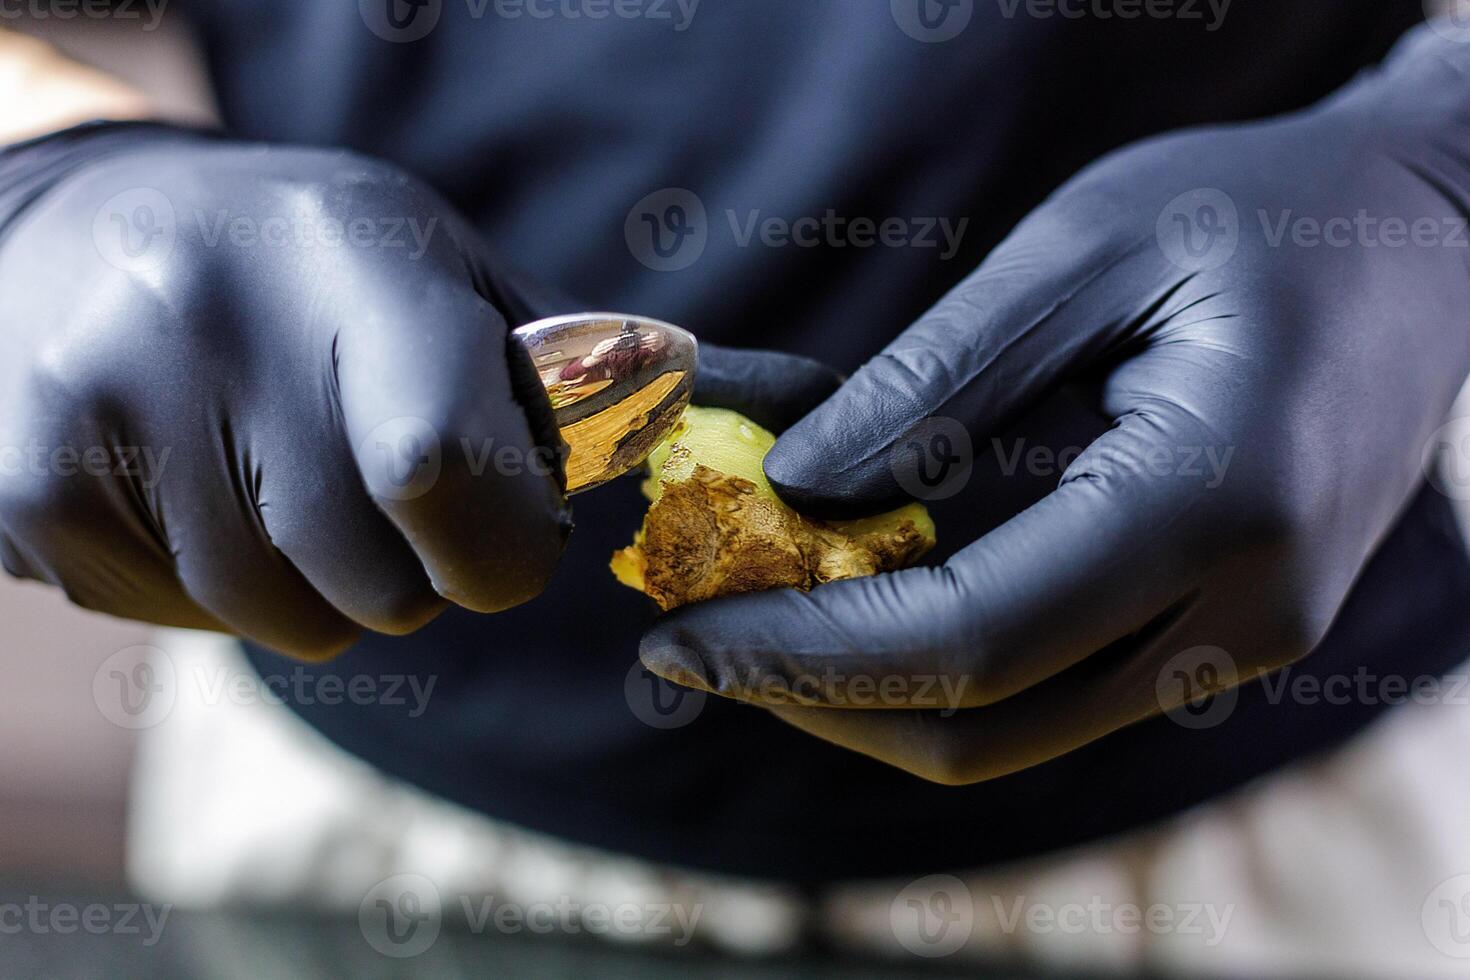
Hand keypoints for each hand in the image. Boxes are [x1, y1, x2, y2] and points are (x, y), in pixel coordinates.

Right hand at [0, 123, 570, 658]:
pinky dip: (230, 589)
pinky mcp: (30, 490)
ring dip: (326, 584)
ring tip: (284, 472)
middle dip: (421, 571)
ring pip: (290, 622)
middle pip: (376, 582)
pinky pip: (195, 623)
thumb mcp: (447, 269)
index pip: (436, 464)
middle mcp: (209, 321)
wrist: (85, 233)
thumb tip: (734, 403)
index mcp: (348, 258)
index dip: (497, 544)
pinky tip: (200, 485)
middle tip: (388, 489)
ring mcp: (100, 407)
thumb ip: (569, 365)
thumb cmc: (318, 268)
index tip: (508, 538)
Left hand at [640, 26, 1469, 782]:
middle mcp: (1244, 608)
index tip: (680, 638)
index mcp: (1214, 500)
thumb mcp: (1085, 250)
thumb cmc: (1254, 212)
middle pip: (983, 724)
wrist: (1424, 237)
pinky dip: (936, 671)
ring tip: (747, 628)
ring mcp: (1245, 637)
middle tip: (689, 646)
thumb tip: (797, 484)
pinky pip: (1052, 691)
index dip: (806, 653)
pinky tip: (852, 611)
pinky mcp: (1225, 632)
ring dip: (866, 696)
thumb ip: (941, 380)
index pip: (969, 639)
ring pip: (1013, 729)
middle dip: (815, 698)